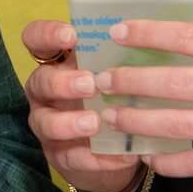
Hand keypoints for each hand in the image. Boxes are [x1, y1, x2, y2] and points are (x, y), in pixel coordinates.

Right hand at [19, 19, 147, 191]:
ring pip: (46, 122)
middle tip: (91, 84)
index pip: (36, 39)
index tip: (71, 36)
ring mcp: (48, 124)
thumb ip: (122, 57)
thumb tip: (155, 35)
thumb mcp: (115, 73)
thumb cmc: (113, 97)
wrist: (112, 149)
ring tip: (95, 123)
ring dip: (69, 122)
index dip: (47, 34)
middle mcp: (45, 91)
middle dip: (63, 82)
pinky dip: (96, 157)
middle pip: (40, 81)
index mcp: (56, 63)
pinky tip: (121, 155)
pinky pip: (72, 157)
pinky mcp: (60, 156)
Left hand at [94, 19, 192, 183]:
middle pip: (176, 82)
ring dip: (139, 121)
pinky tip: (149, 157)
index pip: (192, 37)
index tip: (119, 31)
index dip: (151, 34)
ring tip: (110, 117)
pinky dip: (172, 161)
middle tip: (100, 79)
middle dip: (131, 81)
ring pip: (181, 124)